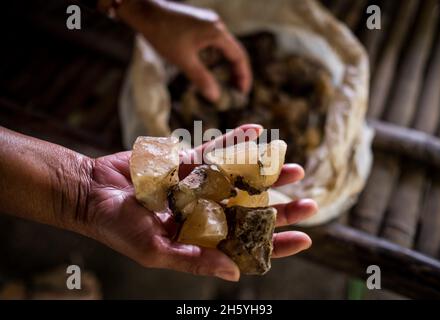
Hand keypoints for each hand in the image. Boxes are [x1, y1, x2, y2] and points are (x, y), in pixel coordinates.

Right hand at [84, 124, 316, 280]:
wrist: (91, 192)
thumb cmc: (118, 227)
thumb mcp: (155, 251)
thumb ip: (195, 260)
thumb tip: (237, 273)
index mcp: (200, 238)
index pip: (246, 244)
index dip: (276, 244)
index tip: (305, 240)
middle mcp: (204, 212)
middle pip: (250, 210)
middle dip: (280, 207)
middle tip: (310, 202)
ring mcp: (197, 185)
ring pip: (239, 178)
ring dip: (265, 171)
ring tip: (292, 164)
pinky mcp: (186, 162)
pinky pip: (216, 149)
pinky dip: (236, 140)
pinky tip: (258, 131)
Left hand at [118, 0, 251, 101]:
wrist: (145, 10)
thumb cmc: (163, 34)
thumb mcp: (183, 60)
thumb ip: (201, 78)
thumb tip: (215, 97)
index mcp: (217, 33)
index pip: (239, 56)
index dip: (243, 76)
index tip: (243, 92)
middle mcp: (216, 25)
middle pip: (234, 50)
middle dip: (237, 71)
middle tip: (237, 90)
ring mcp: (208, 21)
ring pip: (224, 45)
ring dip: (226, 63)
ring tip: (226, 80)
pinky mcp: (199, 21)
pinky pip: (214, 40)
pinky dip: (217, 55)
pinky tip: (209, 64)